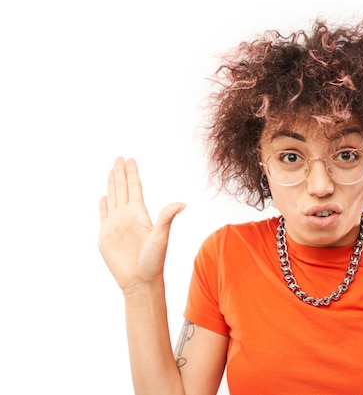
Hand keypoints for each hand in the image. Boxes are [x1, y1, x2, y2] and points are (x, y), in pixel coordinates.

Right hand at [98, 157, 184, 292]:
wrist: (140, 281)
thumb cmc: (153, 262)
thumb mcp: (161, 237)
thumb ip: (167, 218)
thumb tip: (182, 203)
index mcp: (140, 214)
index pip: (135, 187)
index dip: (132, 173)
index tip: (130, 159)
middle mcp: (128, 216)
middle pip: (123, 189)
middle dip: (120, 173)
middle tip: (119, 157)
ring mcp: (116, 225)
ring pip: (113, 198)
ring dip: (112, 184)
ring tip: (112, 170)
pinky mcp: (105, 236)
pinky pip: (103, 216)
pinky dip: (103, 206)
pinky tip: (104, 197)